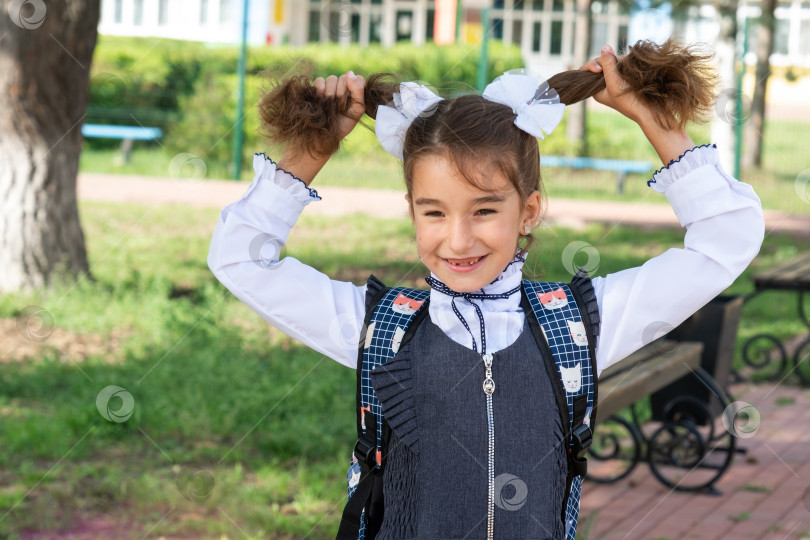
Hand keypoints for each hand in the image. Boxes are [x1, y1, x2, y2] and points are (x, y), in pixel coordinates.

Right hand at [313, 71, 365, 139]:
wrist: (324, 135)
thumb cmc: (343, 125)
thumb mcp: (357, 110)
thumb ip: (358, 91)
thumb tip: (350, 73)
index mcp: (354, 92)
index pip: (357, 78)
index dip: (354, 87)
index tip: (350, 99)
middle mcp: (342, 87)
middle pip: (343, 78)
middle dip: (341, 92)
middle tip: (339, 106)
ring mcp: (329, 86)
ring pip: (331, 78)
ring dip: (331, 92)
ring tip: (329, 105)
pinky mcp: (316, 88)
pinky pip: (319, 81)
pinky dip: (320, 90)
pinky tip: (320, 100)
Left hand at [581, 45, 692, 163]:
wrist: (651, 112)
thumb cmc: (630, 101)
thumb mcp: (614, 83)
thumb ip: (607, 65)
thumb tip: (604, 47)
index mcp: (596, 89)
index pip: (587, 70)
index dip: (592, 64)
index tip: (599, 68)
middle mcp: (605, 84)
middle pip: (603, 63)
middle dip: (612, 60)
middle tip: (621, 66)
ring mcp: (617, 80)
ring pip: (616, 62)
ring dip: (622, 61)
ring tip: (630, 68)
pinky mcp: (628, 78)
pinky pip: (625, 64)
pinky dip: (629, 62)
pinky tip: (635, 66)